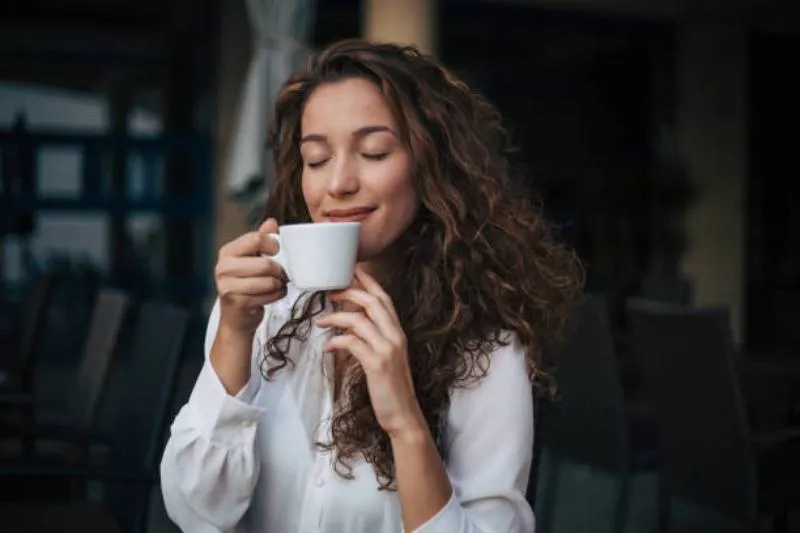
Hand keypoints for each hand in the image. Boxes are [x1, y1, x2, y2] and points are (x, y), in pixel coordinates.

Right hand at [215, 218, 286, 333]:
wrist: (237, 318)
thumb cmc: (247, 285)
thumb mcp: (252, 259)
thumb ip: (261, 240)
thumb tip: (272, 222)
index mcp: (227, 252)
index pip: (255, 239)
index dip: (273, 245)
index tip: (277, 252)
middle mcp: (223, 268)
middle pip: (266, 263)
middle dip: (280, 271)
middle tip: (282, 275)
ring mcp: (228, 286)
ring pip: (269, 281)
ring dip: (280, 284)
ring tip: (278, 285)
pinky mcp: (237, 302)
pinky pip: (269, 295)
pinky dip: (277, 295)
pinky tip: (273, 295)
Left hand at [316, 265, 425, 437]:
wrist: (403, 414)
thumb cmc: (390, 387)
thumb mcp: (384, 357)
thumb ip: (371, 339)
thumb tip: (347, 330)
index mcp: (397, 331)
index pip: (384, 298)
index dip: (368, 281)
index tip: (352, 269)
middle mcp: (395, 335)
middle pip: (372, 301)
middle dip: (349, 292)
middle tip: (329, 292)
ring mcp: (387, 349)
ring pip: (359, 320)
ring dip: (336, 317)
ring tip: (320, 321)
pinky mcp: (377, 364)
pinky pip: (352, 342)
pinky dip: (336, 341)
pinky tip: (328, 348)